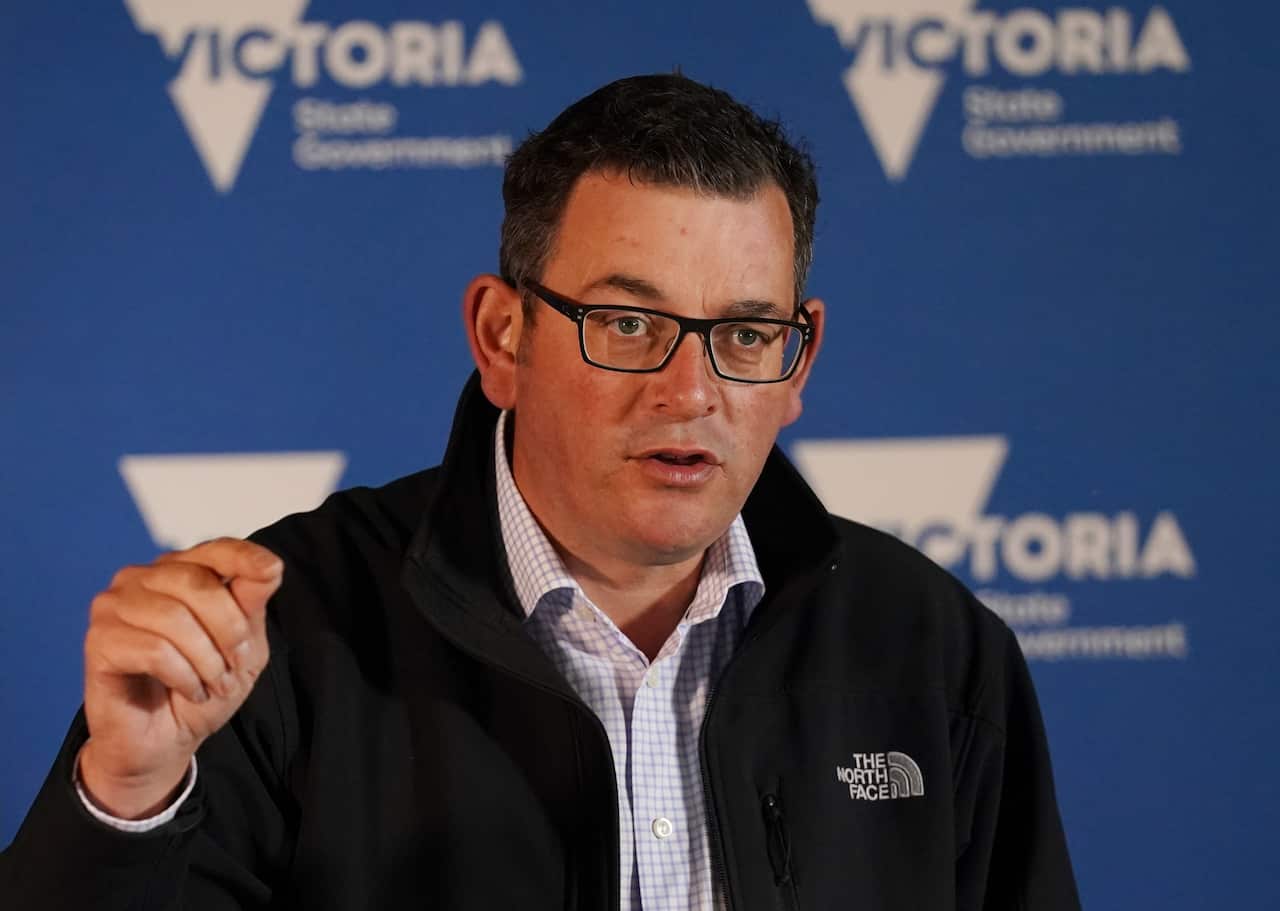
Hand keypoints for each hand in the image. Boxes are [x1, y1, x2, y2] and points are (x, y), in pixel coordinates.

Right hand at [78, 538, 282, 818]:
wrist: (166, 741)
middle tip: (235, 666)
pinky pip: (153, 650)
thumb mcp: (244, 645)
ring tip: (213, 685)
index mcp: (180, 571)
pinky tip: (188, 690)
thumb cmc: (203, 686)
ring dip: (207, 660)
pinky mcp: (99, 640)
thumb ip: (251, 603)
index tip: (272, 571)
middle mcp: (142, 578)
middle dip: (229, 630)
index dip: (245, 557)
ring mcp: (114, 606)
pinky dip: (183, 676)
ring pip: (174, 618)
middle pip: (197, 582)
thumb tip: (269, 563)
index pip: (216, 548)